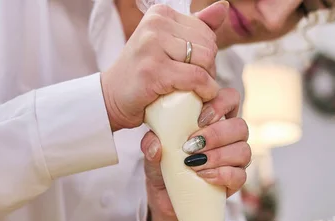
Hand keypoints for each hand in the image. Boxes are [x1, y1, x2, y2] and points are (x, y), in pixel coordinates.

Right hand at [101, 1, 228, 131]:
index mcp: (160, 14)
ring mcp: (153, 46)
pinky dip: (204, 91)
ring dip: (207, 81)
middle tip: (193, 84)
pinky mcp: (154, 70)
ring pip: (205, 61)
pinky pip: (197, 78)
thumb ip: (196, 26)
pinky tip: (200, 97)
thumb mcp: (167, 44)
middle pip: (208, 46)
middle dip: (208, 69)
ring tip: (192, 90)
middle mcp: (155, 25)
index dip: (207, 55)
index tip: (191, 70)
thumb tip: (222, 7)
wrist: (112, 98)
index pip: (206, 32)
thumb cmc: (142, 73)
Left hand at [141, 88, 250, 220]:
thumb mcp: (152, 150)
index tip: (199, 118)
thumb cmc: (164, 164)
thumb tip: (156, 144)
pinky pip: (240, 176)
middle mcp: (229, 137)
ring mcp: (235, 160)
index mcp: (213, 120)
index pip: (230, 99)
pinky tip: (203, 176)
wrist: (166, 195)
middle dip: (216, 135)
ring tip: (193, 164)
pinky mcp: (234, 181)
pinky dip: (221, 174)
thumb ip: (151, 143)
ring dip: (217, 156)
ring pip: (243, 151)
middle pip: (240, 126)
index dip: (220, 104)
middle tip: (191, 145)